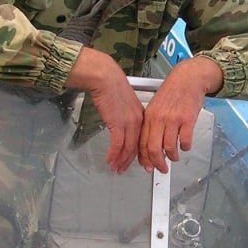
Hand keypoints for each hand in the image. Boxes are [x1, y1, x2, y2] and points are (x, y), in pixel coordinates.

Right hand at [66, 47, 145, 172]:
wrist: (106, 78)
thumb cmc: (111, 87)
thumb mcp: (124, 102)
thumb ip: (125, 115)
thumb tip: (120, 123)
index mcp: (141, 115)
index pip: (141, 139)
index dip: (138, 152)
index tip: (135, 160)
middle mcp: (137, 121)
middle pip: (136, 146)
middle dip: (129, 161)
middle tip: (123, 169)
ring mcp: (128, 123)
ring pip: (127, 148)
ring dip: (120, 160)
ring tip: (115, 168)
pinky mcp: (118, 124)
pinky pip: (117, 145)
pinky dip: (113, 154)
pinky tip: (109, 160)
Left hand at [139, 56, 222, 173]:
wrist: (188, 79)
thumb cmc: (173, 92)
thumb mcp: (156, 106)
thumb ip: (152, 124)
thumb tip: (149, 144)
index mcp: (149, 116)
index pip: (142, 143)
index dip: (144, 158)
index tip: (148, 166)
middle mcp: (159, 118)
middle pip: (153, 149)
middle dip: (157, 164)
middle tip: (162, 169)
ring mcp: (173, 119)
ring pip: (169, 148)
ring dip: (173, 157)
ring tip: (175, 157)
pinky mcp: (187, 119)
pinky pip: (184, 141)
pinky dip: (185, 148)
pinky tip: (185, 146)